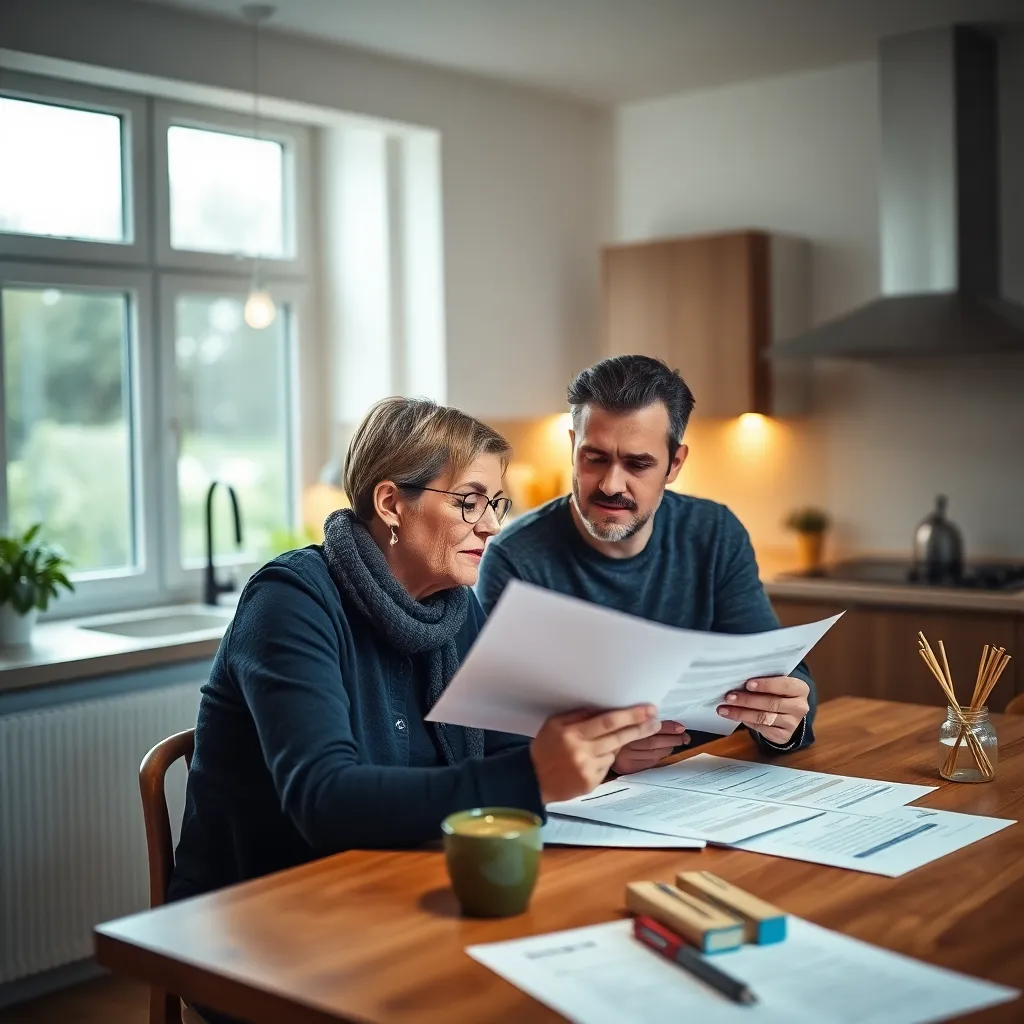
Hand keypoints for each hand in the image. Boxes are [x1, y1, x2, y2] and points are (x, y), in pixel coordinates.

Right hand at [531, 705, 659, 802]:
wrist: (532, 779)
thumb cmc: (544, 747)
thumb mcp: (555, 724)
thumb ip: (579, 715)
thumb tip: (603, 708)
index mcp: (573, 734)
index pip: (609, 722)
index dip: (631, 715)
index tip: (648, 710)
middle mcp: (583, 752)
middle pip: (619, 738)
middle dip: (640, 728)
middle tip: (655, 721)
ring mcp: (588, 770)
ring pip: (614, 752)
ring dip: (616, 744)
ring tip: (601, 742)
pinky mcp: (591, 783)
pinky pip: (607, 766)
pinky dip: (605, 759)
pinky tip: (592, 758)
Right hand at [611, 721, 689, 774]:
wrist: (592, 751)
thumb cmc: (606, 731)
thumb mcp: (617, 720)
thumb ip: (633, 719)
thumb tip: (658, 718)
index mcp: (619, 728)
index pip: (648, 727)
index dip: (666, 727)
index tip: (679, 726)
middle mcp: (621, 745)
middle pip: (652, 742)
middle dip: (671, 738)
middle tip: (683, 735)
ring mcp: (624, 759)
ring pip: (653, 754)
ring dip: (668, 748)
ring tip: (677, 742)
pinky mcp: (627, 768)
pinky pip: (648, 763)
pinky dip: (659, 757)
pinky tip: (664, 751)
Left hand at [717, 676, 808, 745]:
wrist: (788, 714)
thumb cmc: (777, 693)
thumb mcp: (777, 683)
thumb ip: (764, 681)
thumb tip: (738, 679)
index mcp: (800, 689)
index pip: (783, 685)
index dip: (765, 685)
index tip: (748, 684)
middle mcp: (799, 707)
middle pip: (770, 703)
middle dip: (747, 700)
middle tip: (729, 697)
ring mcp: (792, 723)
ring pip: (764, 717)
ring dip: (741, 713)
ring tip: (724, 708)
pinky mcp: (783, 735)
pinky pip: (761, 728)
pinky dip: (746, 721)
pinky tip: (734, 716)